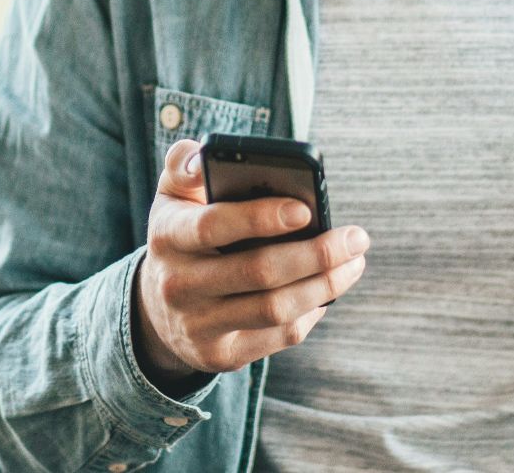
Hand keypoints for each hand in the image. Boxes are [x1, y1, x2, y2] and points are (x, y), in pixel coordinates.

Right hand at [132, 137, 369, 382]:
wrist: (157, 307)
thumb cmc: (183, 235)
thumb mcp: (173, 196)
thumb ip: (186, 165)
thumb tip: (205, 157)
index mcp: (168, 236)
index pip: (213, 225)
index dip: (260, 218)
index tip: (306, 209)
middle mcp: (178, 285)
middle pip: (258, 272)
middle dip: (316, 254)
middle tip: (357, 238)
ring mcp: (198, 325)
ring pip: (275, 309)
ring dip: (324, 285)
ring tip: (354, 263)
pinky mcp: (219, 355)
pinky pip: (277, 336)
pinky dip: (310, 312)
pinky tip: (328, 291)